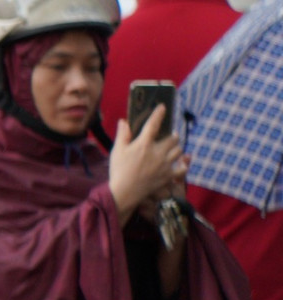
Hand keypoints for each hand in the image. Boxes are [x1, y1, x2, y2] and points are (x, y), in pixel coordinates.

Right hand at [108, 106, 187, 221]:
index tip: (163, 107)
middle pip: (173, 138)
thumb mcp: (116, 151)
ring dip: (177, 147)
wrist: (124, 192)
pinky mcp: (168, 175)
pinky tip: (180, 163)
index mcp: (143, 144)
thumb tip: (124, 121)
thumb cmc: (118, 171)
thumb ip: (122, 135)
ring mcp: (165, 164)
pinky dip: (183, 164)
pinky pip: (182, 168)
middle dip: (172, 135)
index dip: (159, 113)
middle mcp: (157, 152)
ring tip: (174, 148)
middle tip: (170, 135)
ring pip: (179, 150)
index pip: (153, 124)